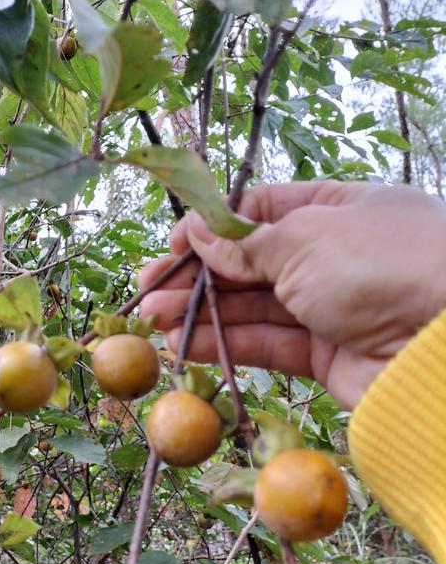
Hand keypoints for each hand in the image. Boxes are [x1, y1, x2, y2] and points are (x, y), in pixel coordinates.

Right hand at [139, 180, 445, 409]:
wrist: (444, 345)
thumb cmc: (379, 265)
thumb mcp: (305, 238)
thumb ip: (247, 244)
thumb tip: (201, 234)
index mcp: (337, 208)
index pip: (261, 211)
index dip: (213, 227)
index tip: (173, 246)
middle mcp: (333, 255)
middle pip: (251, 262)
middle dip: (198, 275)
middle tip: (147, 290)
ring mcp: (330, 307)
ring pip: (254, 306)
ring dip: (202, 311)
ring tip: (153, 319)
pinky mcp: (326, 355)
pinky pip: (267, 344)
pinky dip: (226, 343)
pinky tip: (184, 344)